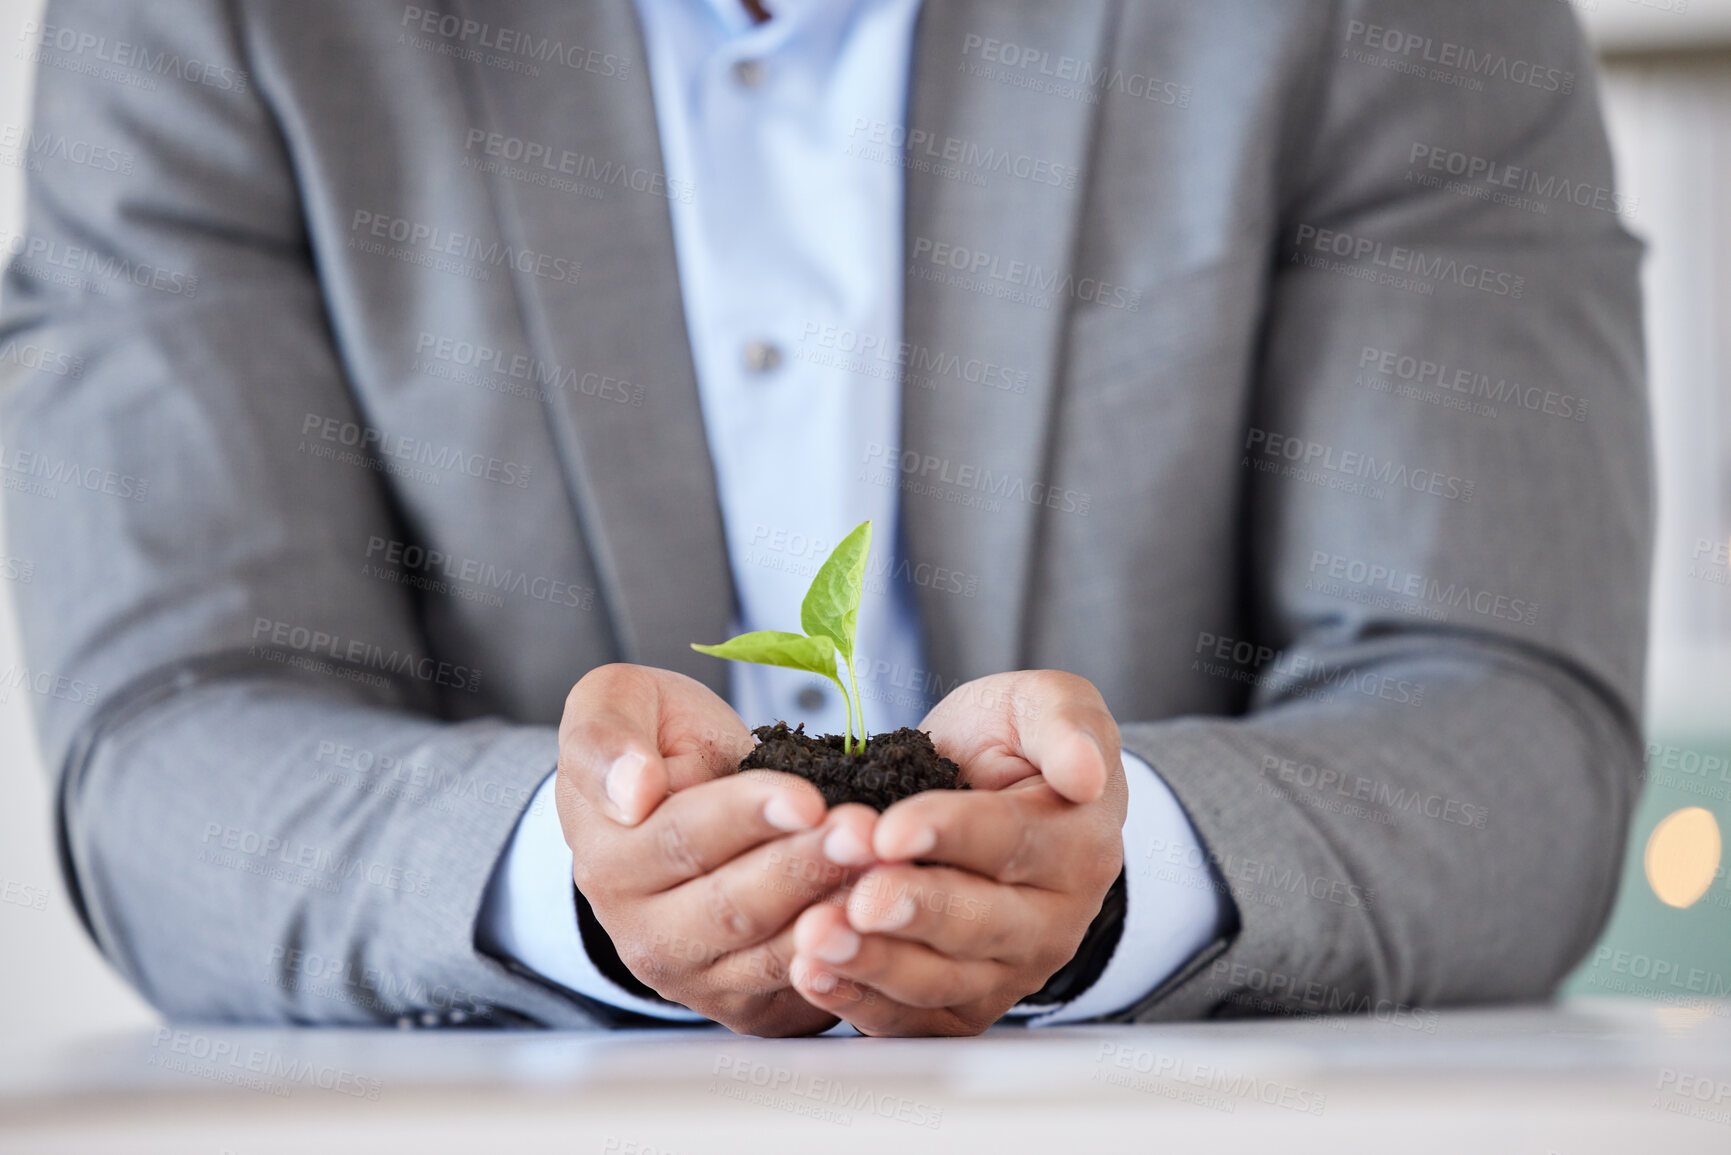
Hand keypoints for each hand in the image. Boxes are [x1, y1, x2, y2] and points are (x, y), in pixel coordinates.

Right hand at [557, 663, 879, 1035]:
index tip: (806, 798)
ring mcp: (695, 978)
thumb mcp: (614, 703)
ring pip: (772, 954)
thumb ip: (604, 737)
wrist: (678, 804)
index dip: (749, 817)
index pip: (684, 838)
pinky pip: (801, 991)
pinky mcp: (746, 1006)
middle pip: (734, 906)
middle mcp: (643, 934)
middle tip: (866, 832)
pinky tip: (884, 922)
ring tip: (887, 869)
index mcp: (609, 860)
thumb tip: (631, 791)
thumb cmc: (657, 745)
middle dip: (806, 866)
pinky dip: (848, 960)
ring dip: (836, 912)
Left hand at [787, 671, 1126, 1034]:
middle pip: (978, 923)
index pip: (1010, 842)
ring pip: (941, 980)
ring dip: (874, 963)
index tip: (890, 831)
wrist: (989, 795)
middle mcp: (1051, 921)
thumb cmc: (1011, 746)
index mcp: (1079, 845)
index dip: (948, 835)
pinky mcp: (961, 1004)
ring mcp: (1008, 970)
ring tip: (817, 939)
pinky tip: (812, 976)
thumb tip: (1086, 771)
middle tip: (856, 899)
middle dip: (911, 912)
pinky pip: (912, 1018)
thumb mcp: (1041, 704)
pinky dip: (858, 1002)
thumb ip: (1066, 722)